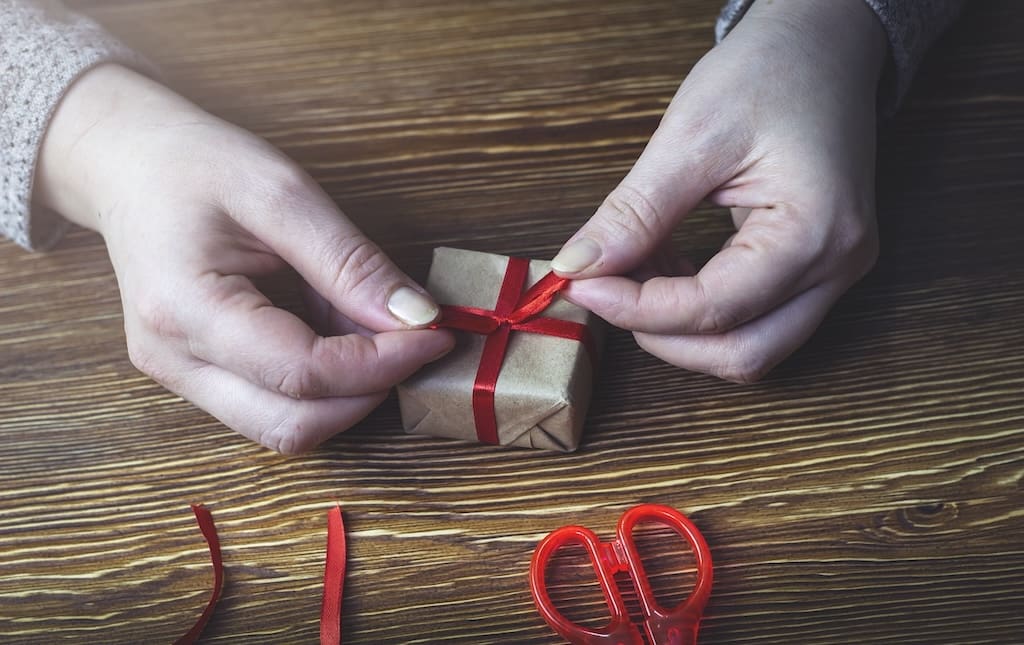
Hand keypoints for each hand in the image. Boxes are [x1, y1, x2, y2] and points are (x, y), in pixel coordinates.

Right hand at [35, 64, 453, 452]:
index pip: (303, 373)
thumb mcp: (282, 193)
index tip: (435, 332)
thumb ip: (350, 262)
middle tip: (412, 340)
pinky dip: (321, 383)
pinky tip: (338, 331)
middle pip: (292, 425)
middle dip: (368, 392)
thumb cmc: (195, 164)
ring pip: (284, 426)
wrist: (126, 163)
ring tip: (371, 327)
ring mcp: (179, 377)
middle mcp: (174, 361)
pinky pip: (270, 404)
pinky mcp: (195, 377)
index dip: (383, 363)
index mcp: (184, 310)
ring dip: (347, 392)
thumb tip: (418, 318)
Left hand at [551, 0, 886, 382]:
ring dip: (679, 327)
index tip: (580, 283)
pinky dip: (698, 309)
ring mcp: (833, 273)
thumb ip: (635, 212)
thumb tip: (579, 266)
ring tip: (634, 269)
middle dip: (661, 336)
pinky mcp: (815, 269)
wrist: (824, 42)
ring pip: (748, 348)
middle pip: (741, 354)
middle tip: (603, 289)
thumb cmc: (771, 71)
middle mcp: (838, 267)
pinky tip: (663, 265)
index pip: (714, 309)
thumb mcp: (691, 136)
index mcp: (816, 232)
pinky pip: (753, 318)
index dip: (636, 309)